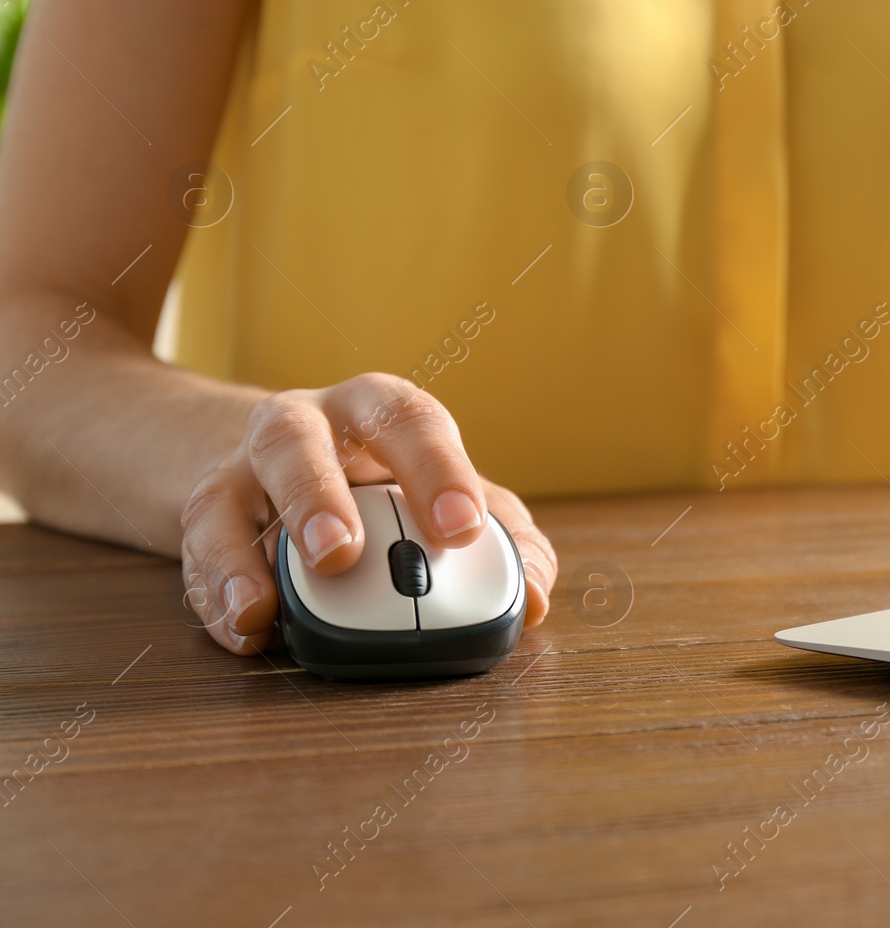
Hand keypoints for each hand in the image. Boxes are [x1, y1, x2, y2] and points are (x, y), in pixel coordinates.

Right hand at [178, 373, 556, 654]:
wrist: (292, 468)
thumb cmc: (393, 485)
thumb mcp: (453, 500)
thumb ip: (505, 543)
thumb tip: (537, 598)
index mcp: (381, 412)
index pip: (412, 422)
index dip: (438, 470)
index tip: (463, 527)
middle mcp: (306, 426)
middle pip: (299, 441)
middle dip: (317, 496)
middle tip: (342, 553)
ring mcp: (245, 469)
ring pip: (227, 495)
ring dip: (242, 555)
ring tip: (266, 605)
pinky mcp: (204, 516)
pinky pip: (199, 555)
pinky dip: (216, 596)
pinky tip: (245, 629)